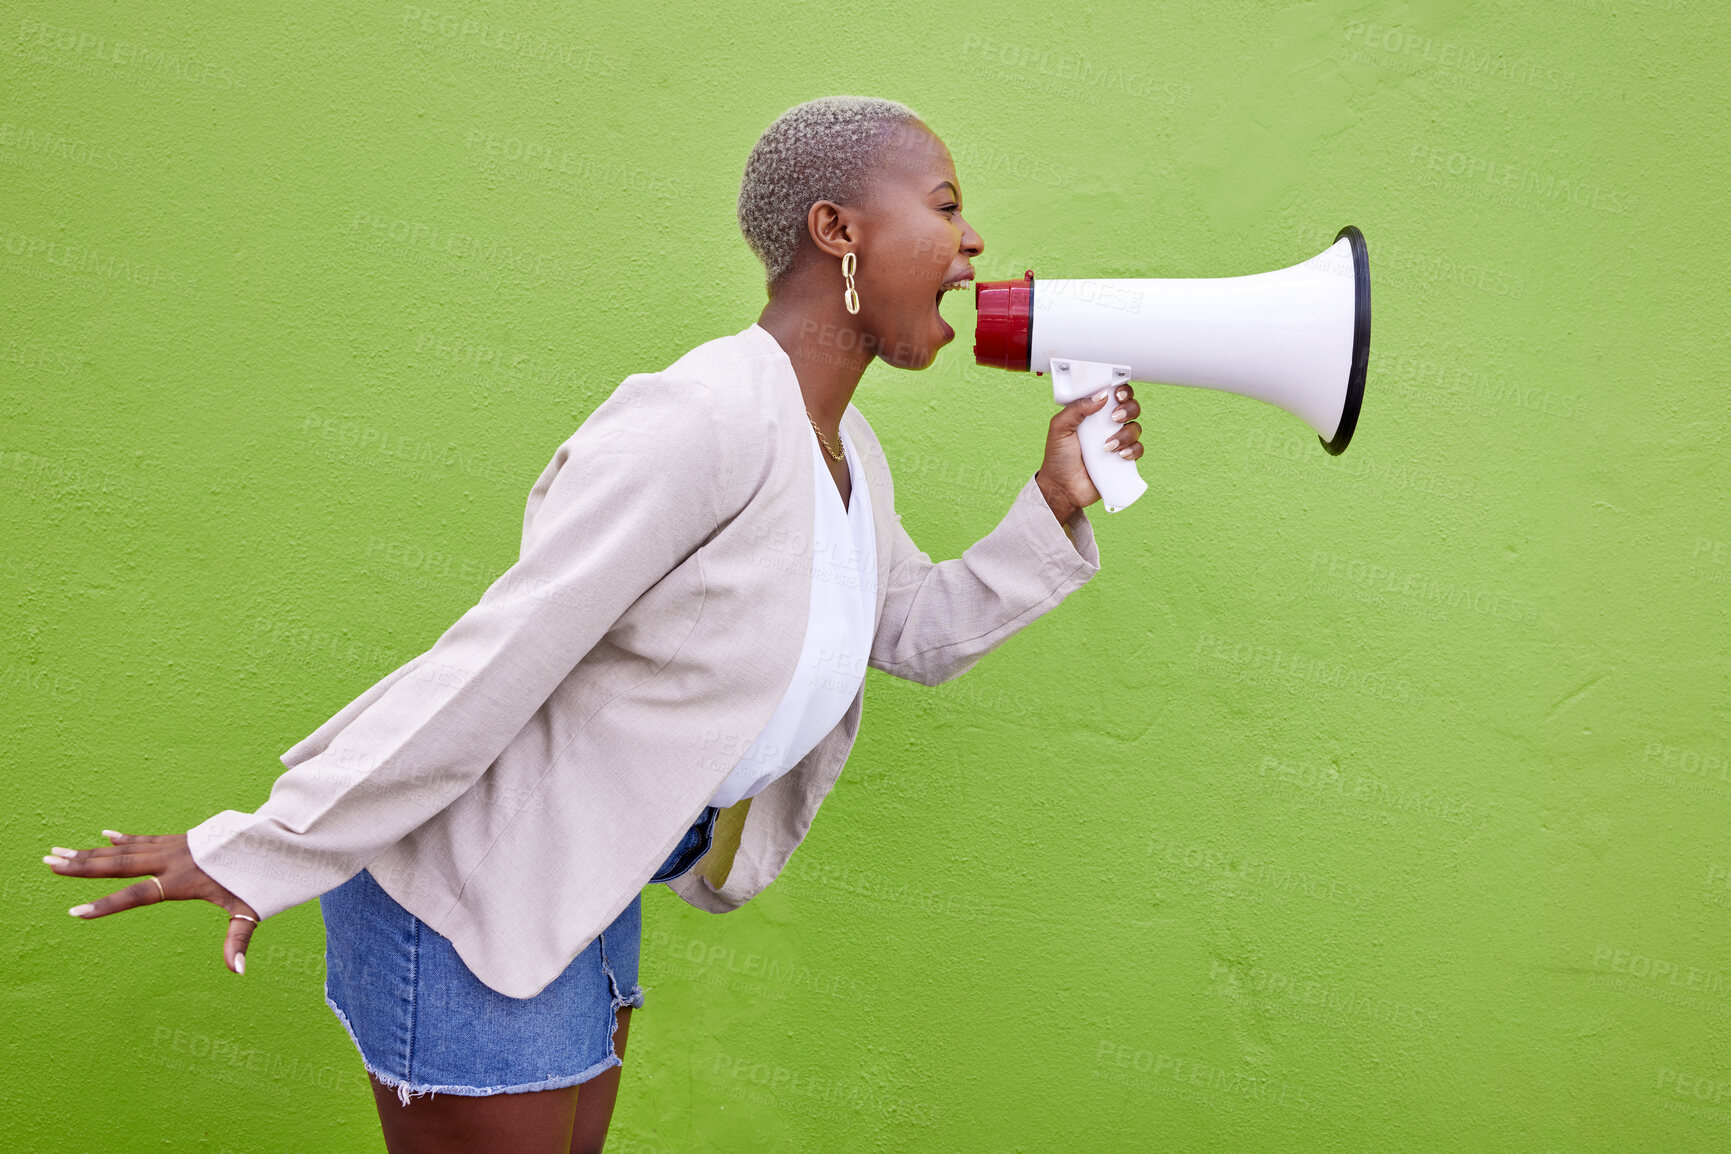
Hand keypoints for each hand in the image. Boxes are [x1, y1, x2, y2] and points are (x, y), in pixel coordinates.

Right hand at [45, 831, 260, 974]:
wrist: (275, 839)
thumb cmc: (261, 878)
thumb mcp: (251, 909)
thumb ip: (239, 939)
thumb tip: (237, 971)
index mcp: (183, 880)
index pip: (137, 895)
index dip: (107, 905)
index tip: (76, 912)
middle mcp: (173, 859)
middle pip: (119, 864)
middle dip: (82, 867)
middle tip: (48, 864)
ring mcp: (175, 846)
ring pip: (125, 850)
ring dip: (91, 852)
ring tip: (59, 852)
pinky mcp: (181, 839)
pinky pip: (146, 839)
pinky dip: (124, 839)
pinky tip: (104, 836)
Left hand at [1036, 384, 1142, 522]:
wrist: (1062, 488)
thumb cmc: (1058, 457)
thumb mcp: (1059, 428)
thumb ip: (1076, 408)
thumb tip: (1101, 396)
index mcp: (1093, 413)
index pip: (1113, 394)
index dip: (1121, 390)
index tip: (1117, 394)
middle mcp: (1107, 425)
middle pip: (1131, 407)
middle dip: (1128, 409)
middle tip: (1114, 418)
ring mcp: (1117, 441)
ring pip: (1135, 428)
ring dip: (1125, 434)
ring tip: (1107, 446)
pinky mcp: (1123, 459)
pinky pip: (1138, 449)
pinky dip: (1132, 450)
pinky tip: (1119, 455)